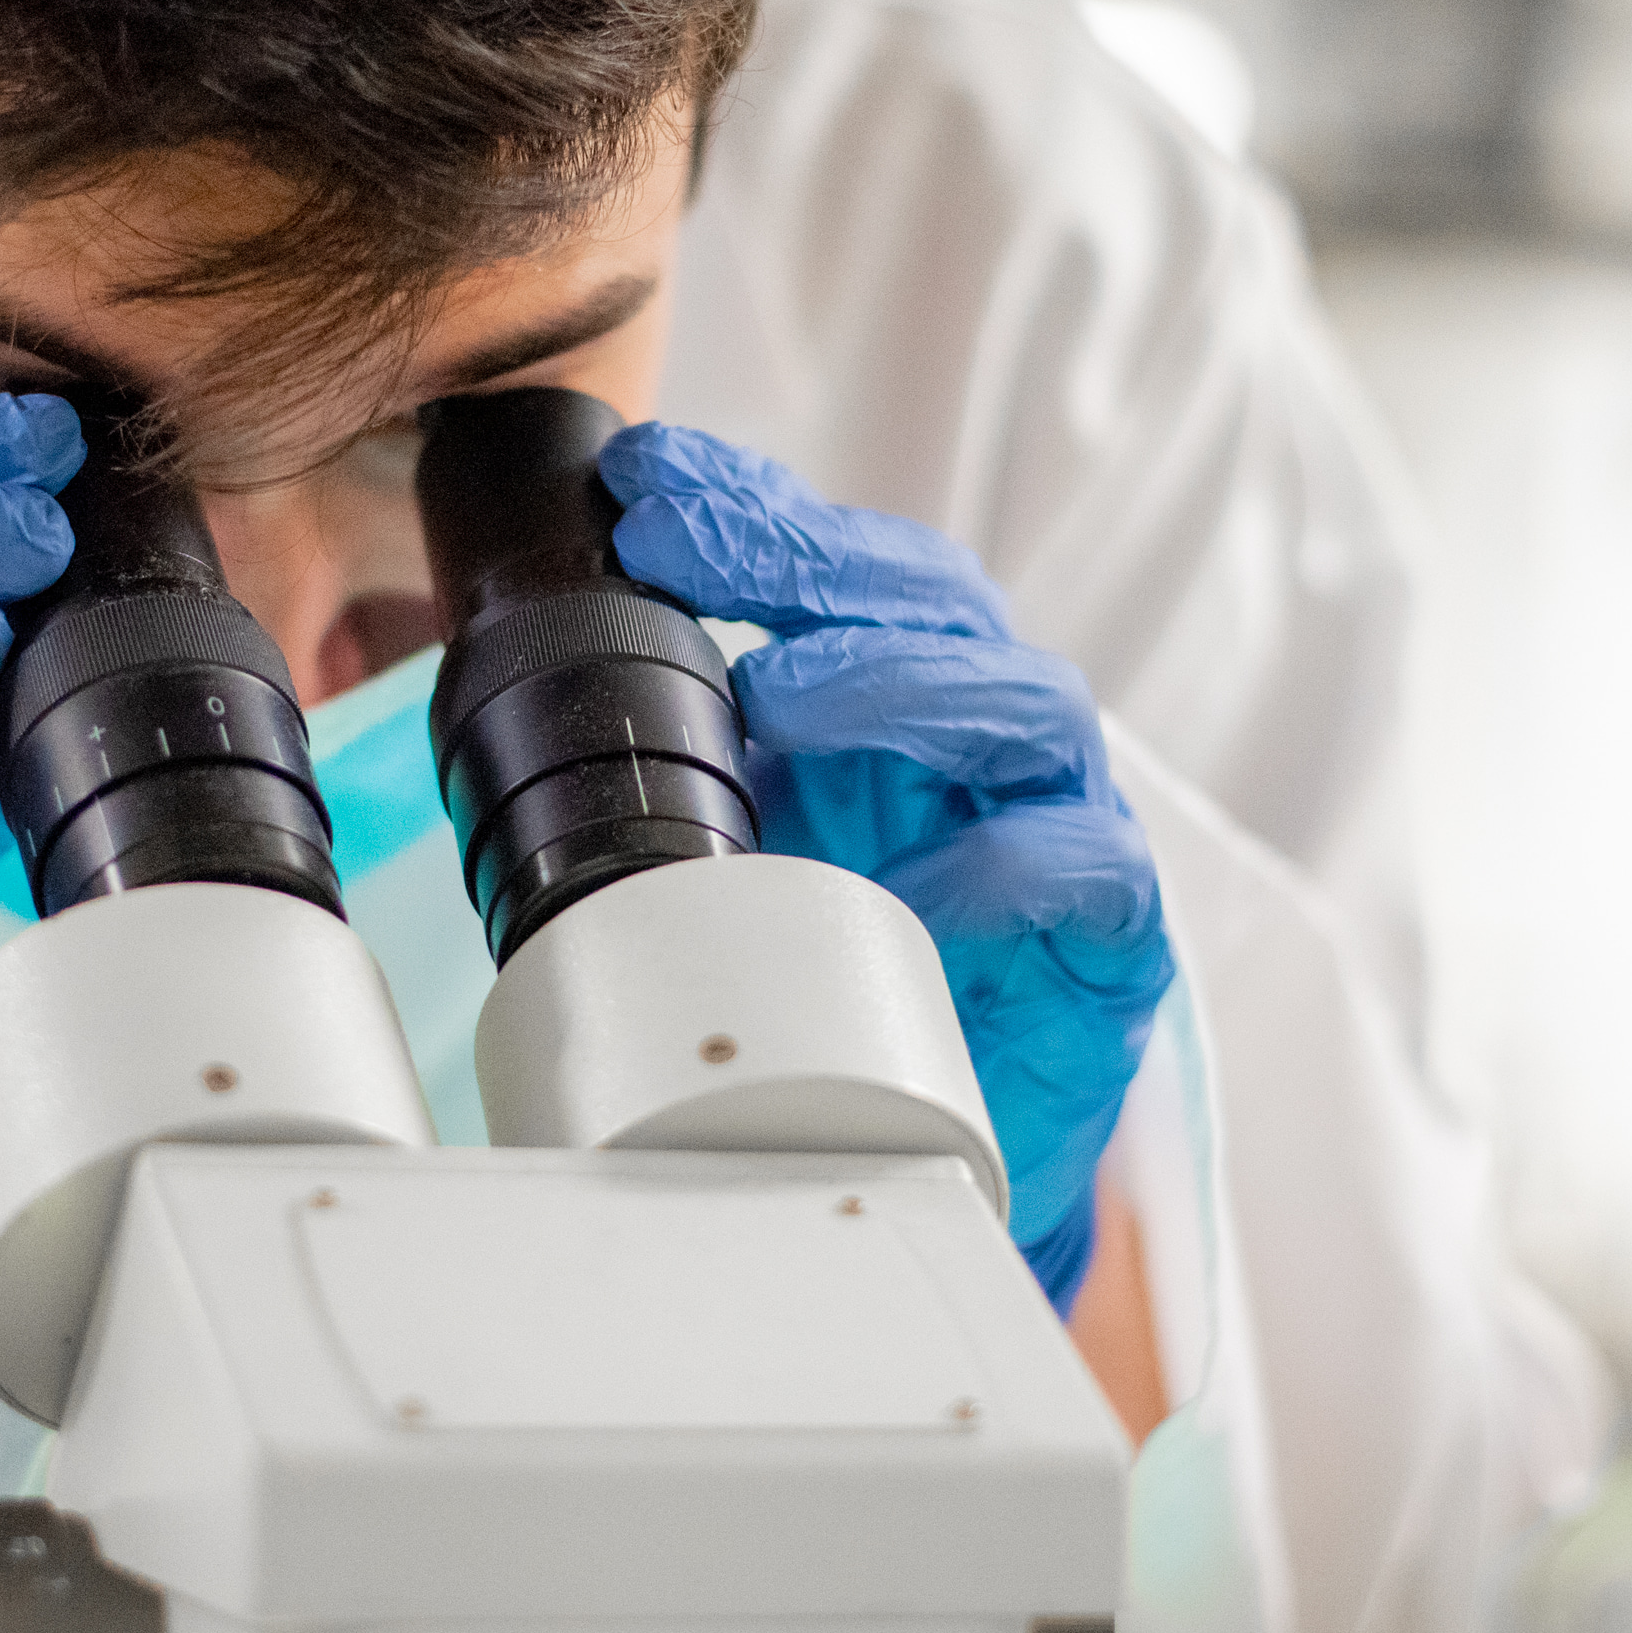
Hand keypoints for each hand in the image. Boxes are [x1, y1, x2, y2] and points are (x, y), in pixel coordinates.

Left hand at [602, 424, 1171, 1307]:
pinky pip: (1085, 870)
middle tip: (681, 545)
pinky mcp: (1112, 934)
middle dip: (805, 557)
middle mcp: (982, 734)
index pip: (836, 565)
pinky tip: (920, 885)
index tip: (638, 480)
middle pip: (931, 599)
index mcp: (890, 696)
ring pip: (1023, 702)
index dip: (749, 509)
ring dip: (900, 683)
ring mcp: (1061, 820)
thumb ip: (674, 772)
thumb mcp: (735, 856)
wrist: (936, 1151)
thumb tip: (519, 694)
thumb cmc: (843, 979)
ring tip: (787, 694)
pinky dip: (1006, 865)